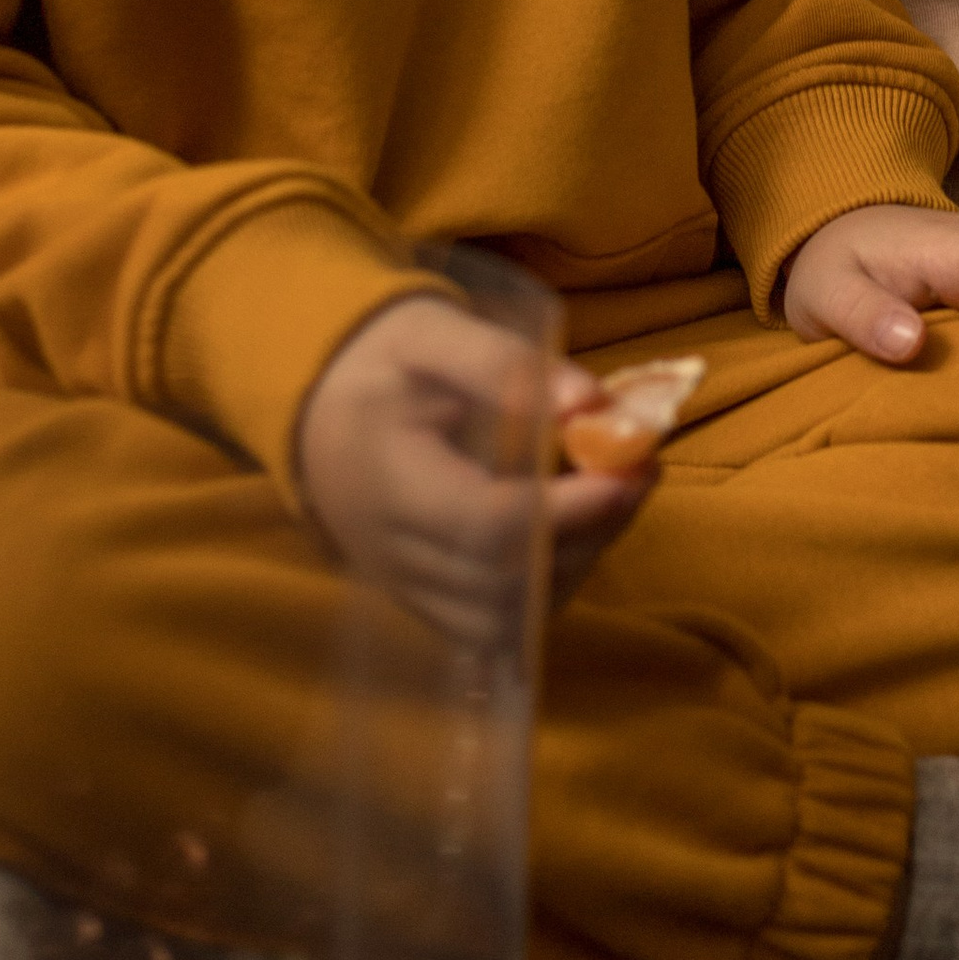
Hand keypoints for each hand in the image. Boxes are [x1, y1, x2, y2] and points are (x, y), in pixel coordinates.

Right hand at [295, 297, 650, 642]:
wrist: (315, 409)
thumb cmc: (380, 364)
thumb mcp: (430, 334)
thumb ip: (505, 364)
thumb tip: (590, 404)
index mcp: (387, 481)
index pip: (483, 525)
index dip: (564, 511)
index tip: (626, 471)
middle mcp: (391, 551)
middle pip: (505, 580)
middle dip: (591, 533)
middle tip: (643, 470)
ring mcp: (406, 586)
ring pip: (508, 615)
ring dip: (579, 562)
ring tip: (619, 491)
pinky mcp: (424, 600)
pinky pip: (496, 625)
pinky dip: (550, 585)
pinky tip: (581, 525)